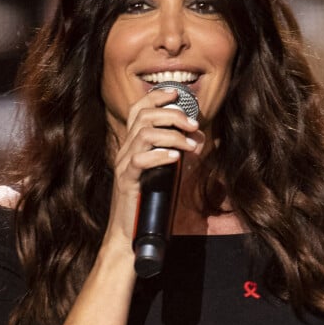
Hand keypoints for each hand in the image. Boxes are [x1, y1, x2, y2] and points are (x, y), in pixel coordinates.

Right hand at [102, 88, 204, 252]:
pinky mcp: (126, 180)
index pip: (138, 109)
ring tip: (190, 144)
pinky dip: (160, 155)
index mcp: (133, 142)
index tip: (176, 93)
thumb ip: (177, 151)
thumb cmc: (149, 198)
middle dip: (172, 115)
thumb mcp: (164, 169)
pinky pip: (140, 160)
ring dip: (172, 135)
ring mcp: (124, 163)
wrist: (129, 231)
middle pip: (144, 116)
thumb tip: (200, 137)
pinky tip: (175, 158)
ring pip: (144, 134)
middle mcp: (126, 148)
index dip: (156, 96)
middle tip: (194, 125)